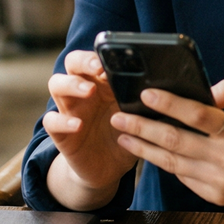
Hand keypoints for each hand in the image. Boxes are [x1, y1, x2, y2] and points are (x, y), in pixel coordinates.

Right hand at [43, 51, 137, 195]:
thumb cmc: (125, 135)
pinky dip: (62, 121)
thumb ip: (147, 103)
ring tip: (88, 90)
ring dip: (71, 84)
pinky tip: (78, 125)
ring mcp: (69, 109)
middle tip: (99, 68)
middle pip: (73, 63)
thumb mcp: (139, 118)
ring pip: (56, 84)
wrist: (107, 169)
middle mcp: (82, 91)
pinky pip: (51, 121)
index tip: (115, 58)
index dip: (102, 54)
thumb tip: (172, 89)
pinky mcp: (61, 133)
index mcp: (102, 82)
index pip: (95, 57)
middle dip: (84, 61)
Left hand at [110, 80, 223, 206]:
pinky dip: (165, 162)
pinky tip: (150, 151)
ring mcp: (220, 181)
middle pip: (175, 140)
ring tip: (124, 136)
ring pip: (172, 162)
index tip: (146, 93)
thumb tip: (202, 91)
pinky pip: (183, 177)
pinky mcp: (216, 195)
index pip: (196, 115)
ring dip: (144, 148)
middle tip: (119, 117)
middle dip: (142, 127)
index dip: (168, 103)